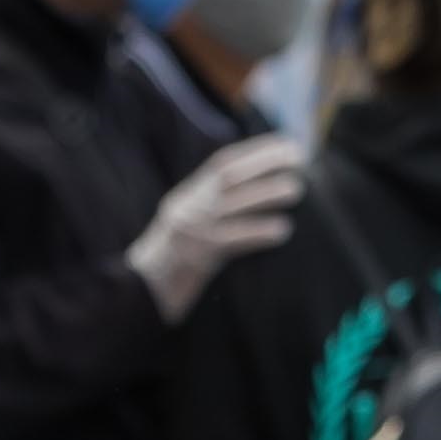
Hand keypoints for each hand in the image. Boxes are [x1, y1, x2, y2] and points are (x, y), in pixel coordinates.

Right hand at [128, 133, 305, 323]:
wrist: (140, 295)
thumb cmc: (171, 264)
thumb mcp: (186, 225)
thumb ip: (210, 208)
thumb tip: (254, 193)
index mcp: (186, 197)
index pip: (223, 164)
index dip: (256, 151)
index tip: (286, 144)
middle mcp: (188, 207)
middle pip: (229, 176)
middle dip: (265, 163)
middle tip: (299, 160)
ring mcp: (191, 231)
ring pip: (232, 204)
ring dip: (267, 194)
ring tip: (296, 190)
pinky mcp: (197, 257)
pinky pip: (233, 240)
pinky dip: (259, 232)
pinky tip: (281, 231)